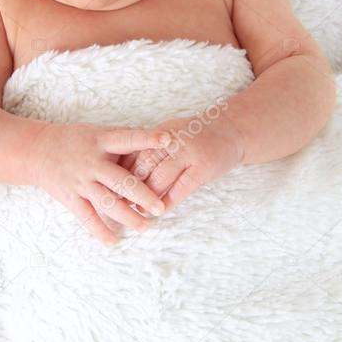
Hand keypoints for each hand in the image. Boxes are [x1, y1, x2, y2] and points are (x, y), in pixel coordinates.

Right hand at [28, 123, 169, 245]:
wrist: (37, 151)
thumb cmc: (77, 140)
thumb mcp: (99, 133)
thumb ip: (125, 140)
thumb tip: (159, 142)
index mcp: (102, 141)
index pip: (128, 139)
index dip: (148, 139)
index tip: (168, 141)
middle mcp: (93, 162)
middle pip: (121, 181)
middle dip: (142, 195)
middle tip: (161, 208)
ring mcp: (81, 182)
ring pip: (107, 202)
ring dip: (128, 217)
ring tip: (146, 227)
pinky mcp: (70, 198)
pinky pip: (87, 217)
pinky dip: (100, 231)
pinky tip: (114, 241)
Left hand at [119, 115, 243, 212]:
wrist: (233, 130)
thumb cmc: (197, 135)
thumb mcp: (172, 133)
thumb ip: (150, 148)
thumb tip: (123, 169)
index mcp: (162, 132)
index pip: (134, 152)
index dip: (120, 170)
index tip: (108, 185)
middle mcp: (174, 140)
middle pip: (144, 165)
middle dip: (128, 185)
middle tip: (115, 202)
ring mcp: (190, 154)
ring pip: (159, 178)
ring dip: (145, 197)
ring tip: (135, 210)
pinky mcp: (203, 169)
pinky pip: (180, 189)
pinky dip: (168, 202)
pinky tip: (159, 211)